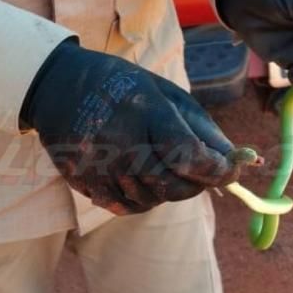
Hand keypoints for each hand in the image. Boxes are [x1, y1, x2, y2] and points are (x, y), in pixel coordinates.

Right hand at [20, 39, 239, 214]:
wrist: (56, 87)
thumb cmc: (120, 87)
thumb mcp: (164, 93)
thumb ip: (201, 128)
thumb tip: (236, 160)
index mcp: (146, 114)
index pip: (190, 157)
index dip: (218, 170)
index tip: (232, 170)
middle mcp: (122, 146)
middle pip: (174, 188)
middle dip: (197, 184)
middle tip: (202, 170)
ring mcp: (101, 169)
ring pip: (153, 201)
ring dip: (169, 189)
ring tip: (162, 161)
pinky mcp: (86, 184)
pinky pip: (129, 206)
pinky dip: (144, 196)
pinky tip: (140, 173)